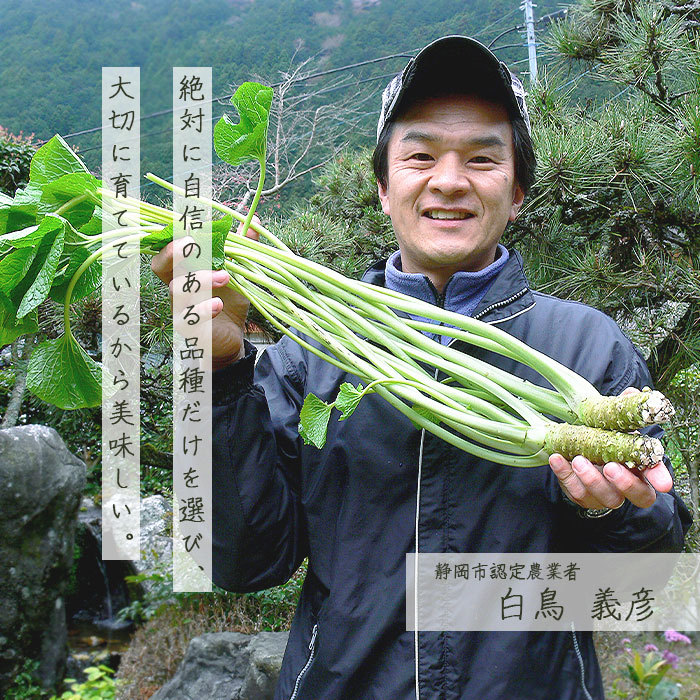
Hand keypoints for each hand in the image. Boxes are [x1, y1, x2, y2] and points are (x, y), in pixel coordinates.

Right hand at [150, 216, 260, 368]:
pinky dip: (202, 309)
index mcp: (185, 269)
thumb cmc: (230, 302)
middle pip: (160, 265)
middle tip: (193, 242)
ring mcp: (179, 308)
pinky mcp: (188, 329)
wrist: (233, 337)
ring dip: (200, 279)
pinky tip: (218, 305)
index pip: (169, 247)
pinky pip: (186, 318)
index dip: (175, 235)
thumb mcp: (240, 272)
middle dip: (173, 251)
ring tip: (225, 277)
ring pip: (175, 289)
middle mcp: (177, 286)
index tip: (192, 223)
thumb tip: (255, 220)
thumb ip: (243, 247)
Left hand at [549, 388, 673, 510]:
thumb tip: (632, 393)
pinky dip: (564, 475)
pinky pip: (574, 491)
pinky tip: (557, 458)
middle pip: (636, 495)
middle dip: (624, 483)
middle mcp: (626, 487)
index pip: (656, 478)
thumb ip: (624, 411)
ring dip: (590, 479)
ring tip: (578, 459)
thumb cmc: (603, 439)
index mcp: (640, 469)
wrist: (577, 454)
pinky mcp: (581, 496)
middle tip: (610, 466)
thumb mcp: (614, 425)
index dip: (659, 479)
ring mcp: (604, 495)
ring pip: (603, 496)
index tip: (662, 482)